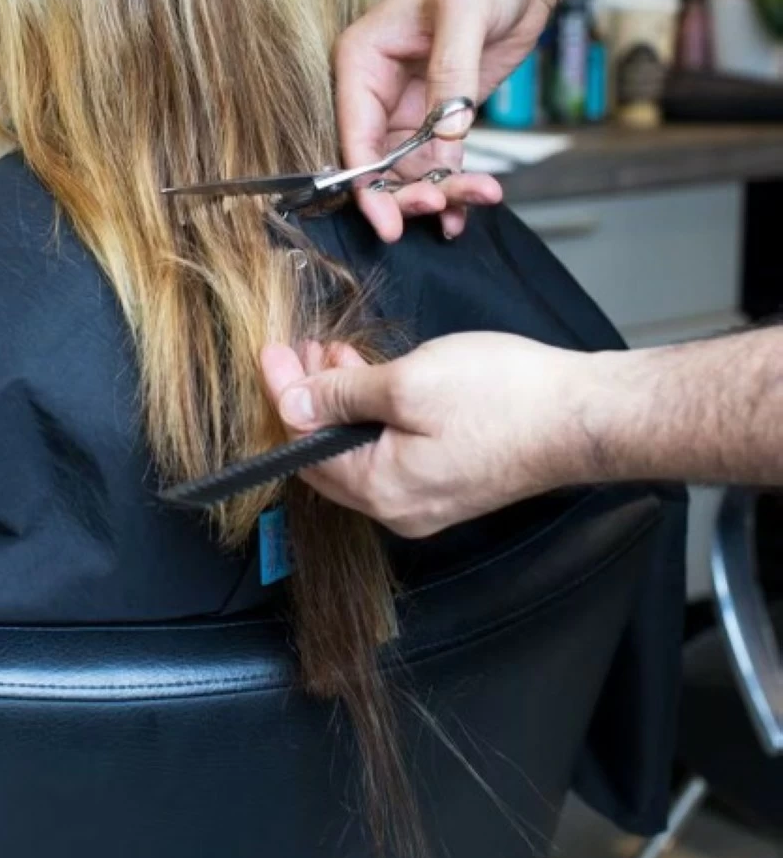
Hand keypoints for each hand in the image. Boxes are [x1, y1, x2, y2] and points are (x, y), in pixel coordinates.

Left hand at [261, 333, 597, 537]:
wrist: (584, 416)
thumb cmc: (503, 398)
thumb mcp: (407, 383)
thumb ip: (342, 396)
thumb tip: (290, 405)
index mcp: (381, 490)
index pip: (304, 446)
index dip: (283, 394)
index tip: (273, 351)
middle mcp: (400, 508)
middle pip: (329, 455)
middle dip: (309, 399)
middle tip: (300, 349)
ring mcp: (430, 499)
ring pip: (362, 451)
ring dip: (343, 402)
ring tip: (337, 354)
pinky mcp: (455, 481)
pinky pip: (394, 452)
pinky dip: (376, 415)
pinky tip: (379, 378)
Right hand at [336, 0, 563, 240]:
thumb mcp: (463, 15)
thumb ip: (450, 76)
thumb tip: (445, 137)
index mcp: (361, 61)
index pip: (354, 136)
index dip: (367, 185)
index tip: (389, 223)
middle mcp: (377, 89)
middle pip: (379, 164)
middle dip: (408, 192)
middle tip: (442, 208)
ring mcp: (410, 106)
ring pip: (412, 170)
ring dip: (443, 192)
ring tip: (481, 196)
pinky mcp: (442, 115)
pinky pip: (440, 163)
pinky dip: (456, 187)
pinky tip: (474, 205)